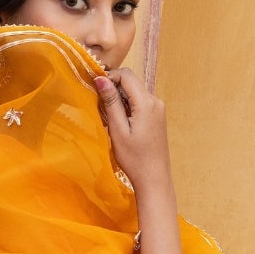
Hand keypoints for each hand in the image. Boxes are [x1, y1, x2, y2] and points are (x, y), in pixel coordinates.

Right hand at [93, 69, 173, 192]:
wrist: (154, 178)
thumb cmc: (134, 159)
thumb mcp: (118, 130)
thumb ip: (110, 102)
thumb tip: (101, 79)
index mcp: (146, 102)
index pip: (126, 75)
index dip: (109, 77)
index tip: (95, 89)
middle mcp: (155, 101)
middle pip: (131, 82)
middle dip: (114, 89)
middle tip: (100, 107)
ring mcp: (158, 109)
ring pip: (134, 92)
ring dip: (119, 99)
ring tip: (110, 119)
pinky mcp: (157, 117)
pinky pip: (140, 103)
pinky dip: (127, 107)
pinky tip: (121, 123)